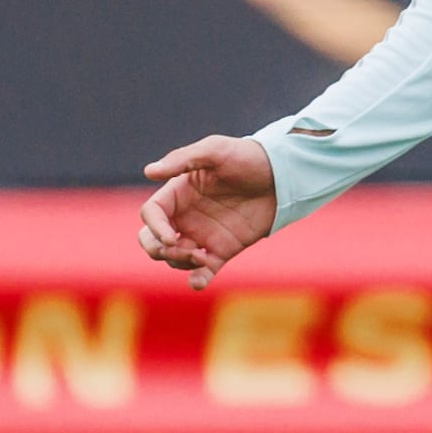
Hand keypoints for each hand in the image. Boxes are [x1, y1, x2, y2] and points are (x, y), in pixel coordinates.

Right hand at [136, 135, 280, 288]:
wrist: (283, 174)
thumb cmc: (248, 156)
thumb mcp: (215, 150)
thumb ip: (182, 159)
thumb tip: (149, 171)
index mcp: (178, 193)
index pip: (151, 215)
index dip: (154, 228)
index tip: (171, 237)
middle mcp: (185, 216)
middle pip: (152, 241)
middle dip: (158, 250)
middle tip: (183, 249)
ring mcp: (202, 235)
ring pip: (174, 259)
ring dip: (181, 263)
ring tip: (203, 256)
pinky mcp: (222, 250)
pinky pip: (203, 271)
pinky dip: (197, 280)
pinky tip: (199, 282)